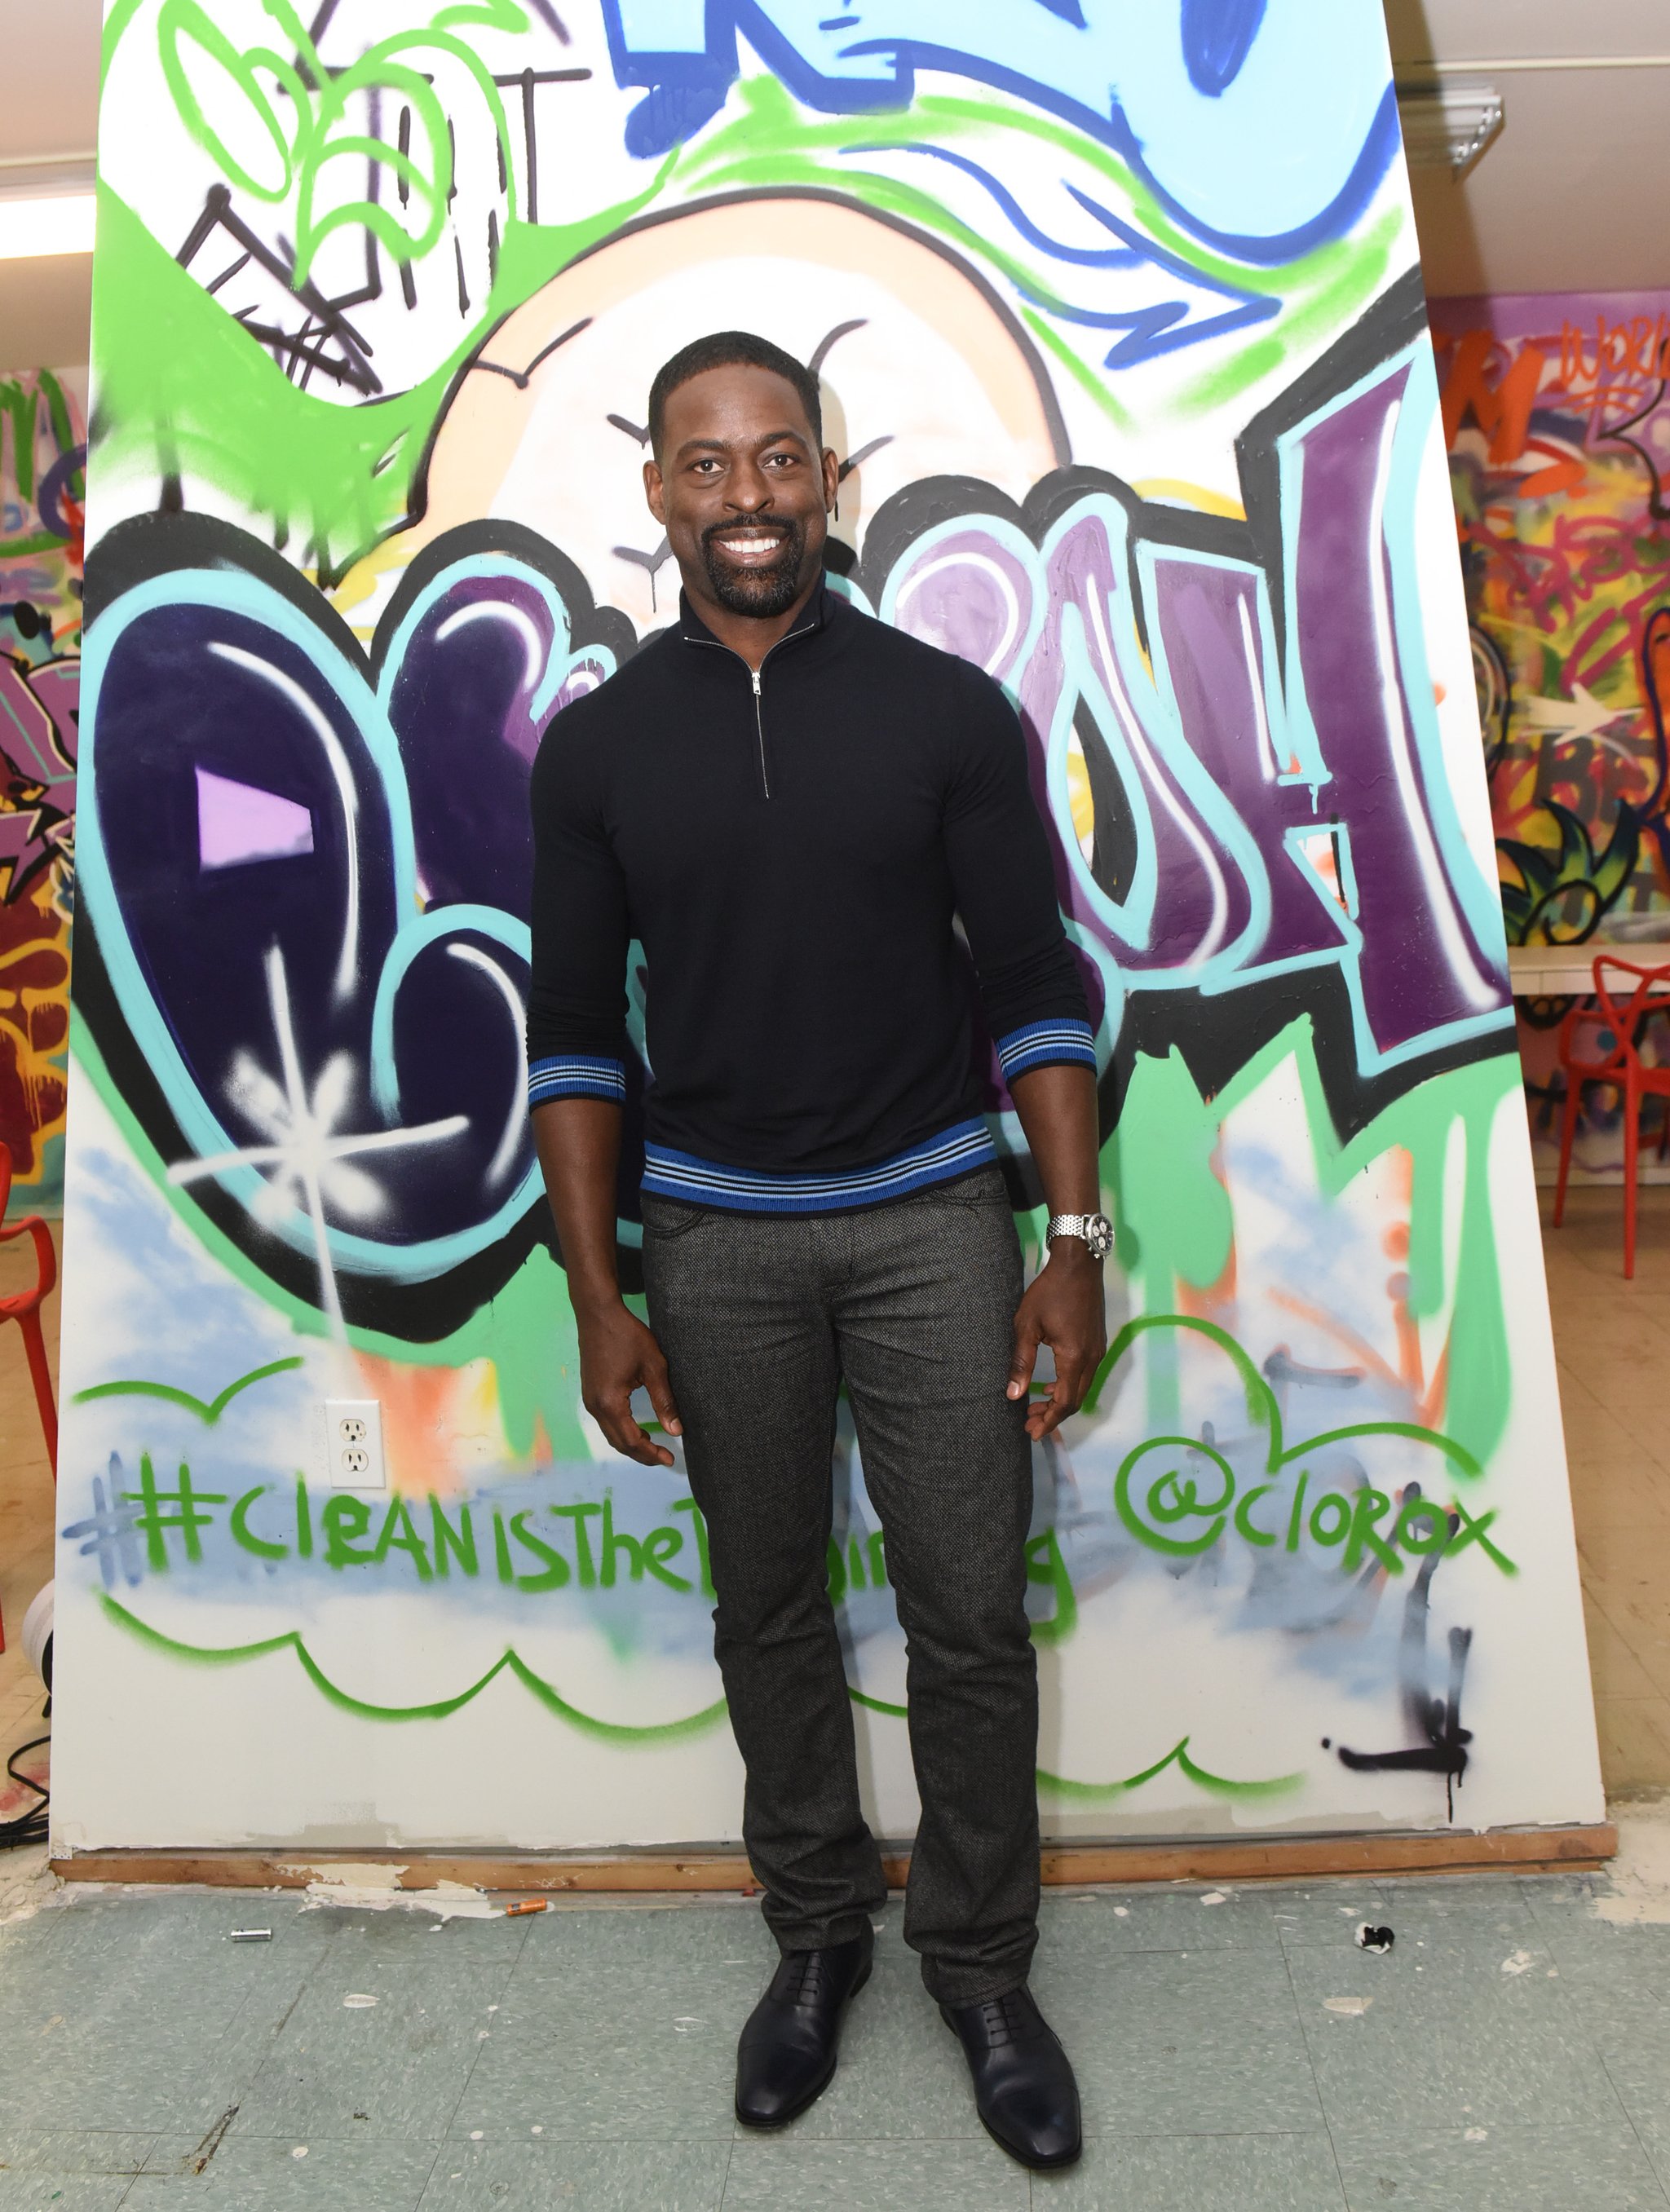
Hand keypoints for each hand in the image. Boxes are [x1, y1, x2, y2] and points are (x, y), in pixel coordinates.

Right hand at [577, 1301, 683, 1466]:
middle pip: (618, 1443)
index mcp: (610, 1402)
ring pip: (611, 1434)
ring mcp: (589, 1400)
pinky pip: (606, 1422)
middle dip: (641, 1454)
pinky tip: (637, 1428)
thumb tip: (676, 1431)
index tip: (670, 1458)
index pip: (631, 1441)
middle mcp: (595, 1407)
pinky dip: (622, 1431)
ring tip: (654, 1445)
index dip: (651, 1453)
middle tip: (665, 1457)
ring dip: (631, 1443)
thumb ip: (664, 1401)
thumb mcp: (653, 1367)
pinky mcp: (589, 1393)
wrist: (598, 1314)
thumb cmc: (627, 1336)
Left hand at [1007, 1246, 1106, 1440]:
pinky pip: (1085, 1374)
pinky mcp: (1097, 1342)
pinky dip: (1068, 1386)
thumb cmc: (1049, 1292)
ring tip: (1036, 1405)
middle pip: (1075, 1400)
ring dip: (1060, 1401)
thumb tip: (1013, 1395)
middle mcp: (1092, 1358)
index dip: (1049, 1421)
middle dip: (1053, 1416)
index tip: (1032, 1432)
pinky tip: (1050, 1384)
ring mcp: (1098, 1350)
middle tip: (1029, 1423)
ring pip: (1082, 1388)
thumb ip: (1021, 1362)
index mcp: (1074, 1357)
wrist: (1078, 1265)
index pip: (1064, 1402)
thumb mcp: (1026, 1326)